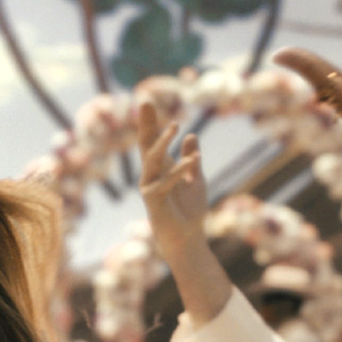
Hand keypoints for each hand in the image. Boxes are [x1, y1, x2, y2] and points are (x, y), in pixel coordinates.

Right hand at [137, 100, 208, 243]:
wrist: (187, 239)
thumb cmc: (189, 211)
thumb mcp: (195, 179)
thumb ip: (192, 159)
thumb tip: (192, 136)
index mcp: (160, 168)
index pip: (152, 141)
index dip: (150, 123)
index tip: (147, 102)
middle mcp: (151, 175)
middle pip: (146, 145)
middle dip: (147, 124)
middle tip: (146, 102)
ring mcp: (150, 188)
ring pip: (153, 160)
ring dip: (164, 142)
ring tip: (176, 125)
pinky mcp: (155, 202)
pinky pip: (166, 182)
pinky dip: (180, 170)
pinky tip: (193, 159)